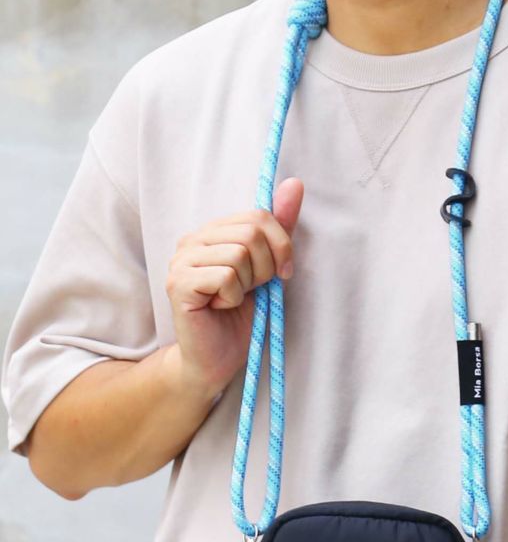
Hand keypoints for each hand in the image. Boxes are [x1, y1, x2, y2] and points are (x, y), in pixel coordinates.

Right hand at [165, 177, 303, 400]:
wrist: (216, 358)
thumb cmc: (242, 314)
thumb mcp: (269, 266)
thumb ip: (279, 227)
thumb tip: (295, 183)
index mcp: (214, 232)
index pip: (259, 216)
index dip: (280, 245)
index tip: (282, 272)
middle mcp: (193, 240)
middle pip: (251, 233)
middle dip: (265, 267)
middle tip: (251, 290)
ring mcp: (181, 261)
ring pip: (239, 254)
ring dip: (248, 284)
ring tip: (232, 299)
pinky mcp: (178, 283)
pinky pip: (225, 276)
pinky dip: (233, 297)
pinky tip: (220, 308)